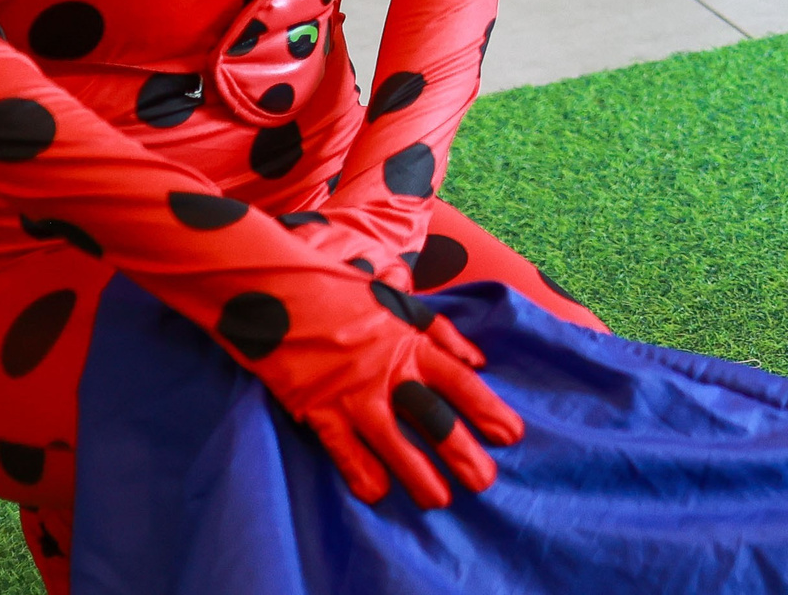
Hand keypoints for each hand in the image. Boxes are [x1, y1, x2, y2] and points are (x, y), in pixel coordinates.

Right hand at [266, 275, 523, 509]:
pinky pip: (343, 447)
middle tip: (484, 481)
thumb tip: (478, 359)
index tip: (511, 434)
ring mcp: (351, 391)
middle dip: (461, 451)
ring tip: (438, 500)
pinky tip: (377, 493)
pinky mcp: (316, 406)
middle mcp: (386, 369)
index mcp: (409, 341)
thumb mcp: (396, 301)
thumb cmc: (340, 292)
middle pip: (432, 416)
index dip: (486, 409)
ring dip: (417, 473)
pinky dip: (360, 471)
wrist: (276, 288)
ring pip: (392, 440)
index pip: (458, 380)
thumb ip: (439, 332)